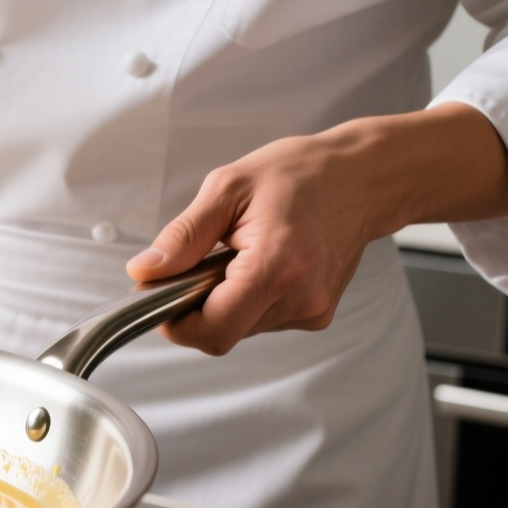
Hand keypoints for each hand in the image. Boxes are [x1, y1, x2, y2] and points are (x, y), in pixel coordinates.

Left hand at [126, 103, 507, 355]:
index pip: (213, 330)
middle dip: (195, 306)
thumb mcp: (227, 188)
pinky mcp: (317, 314)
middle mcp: (302, 298)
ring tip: (235, 254)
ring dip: (222, 300)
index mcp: (278, 267)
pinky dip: (245, 299)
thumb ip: (182, 237)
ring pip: (240, 328)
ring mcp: (313, 310)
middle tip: (197, 262)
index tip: (159, 294)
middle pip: (223, 332)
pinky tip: (257, 262)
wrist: (362, 177)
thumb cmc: (299, 174)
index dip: (175, 321)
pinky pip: (261, 320)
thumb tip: (144, 272)